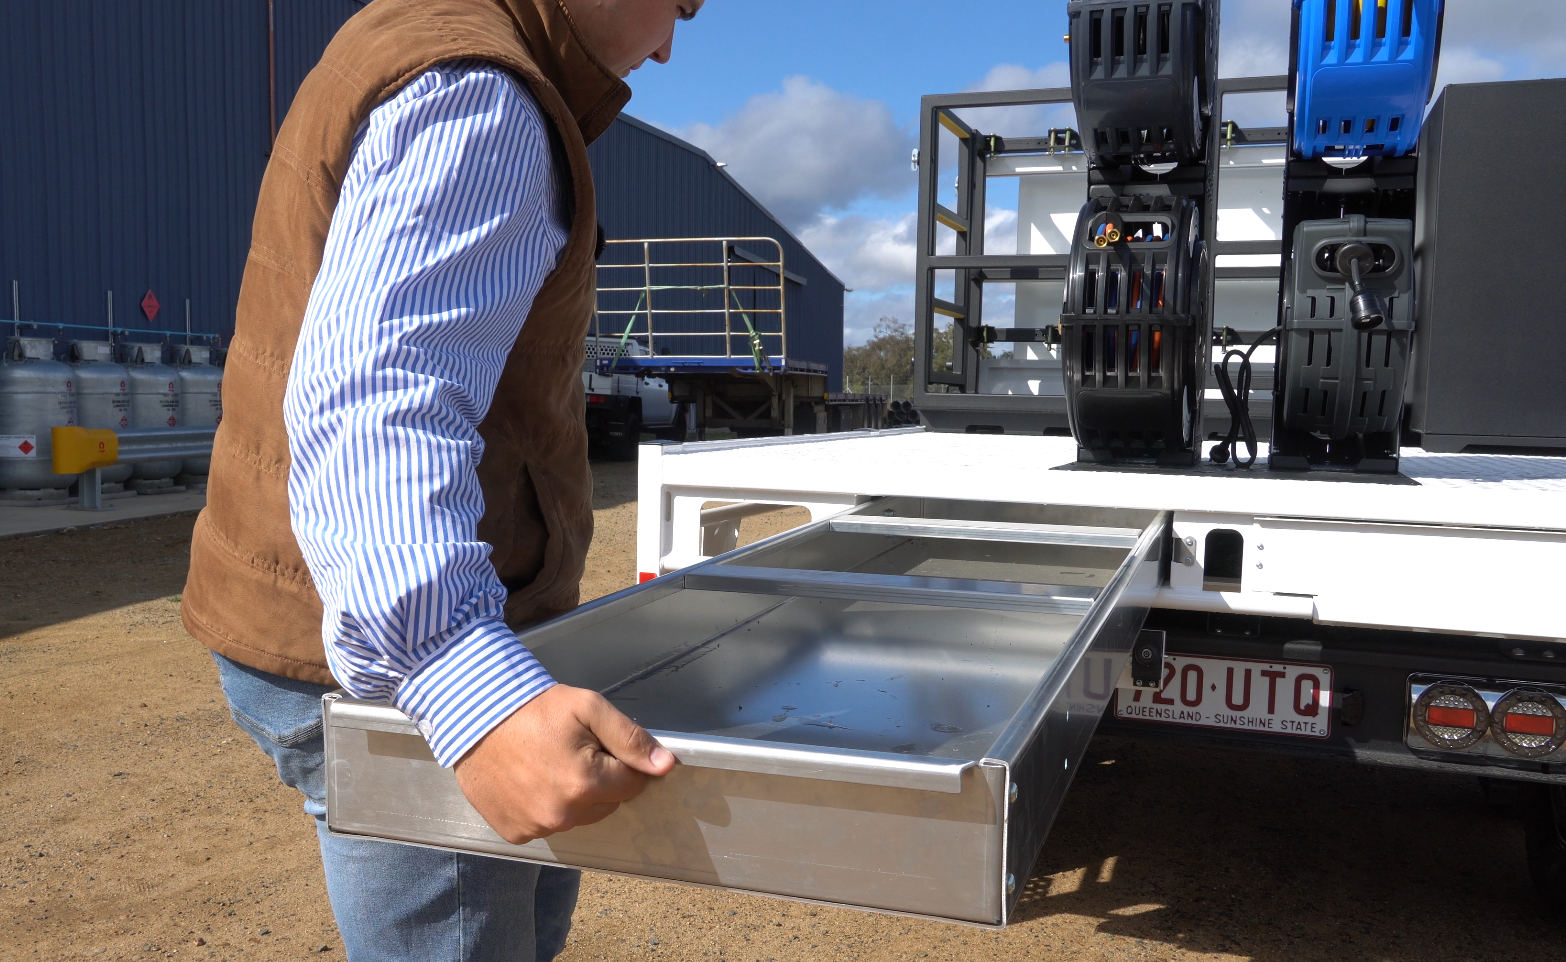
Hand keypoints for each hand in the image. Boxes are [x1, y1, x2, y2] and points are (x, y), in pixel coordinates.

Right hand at [453, 684, 675, 843]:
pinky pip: (545, 825)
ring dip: (572, 796)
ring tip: (547, 763)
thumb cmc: (534, 708)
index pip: (632, 784)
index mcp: (586, 784)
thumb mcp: (589, 708)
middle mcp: (562, 815)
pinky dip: (543, 807)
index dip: (621, 762)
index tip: (599, 744)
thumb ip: (630, 738)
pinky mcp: (514, 833)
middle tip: (571, 750)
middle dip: (598, 780)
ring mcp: (536, 827)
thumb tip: (665, 765)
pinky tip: (528, 780)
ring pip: (577, 817)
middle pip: (605, 804)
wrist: (474, 715)